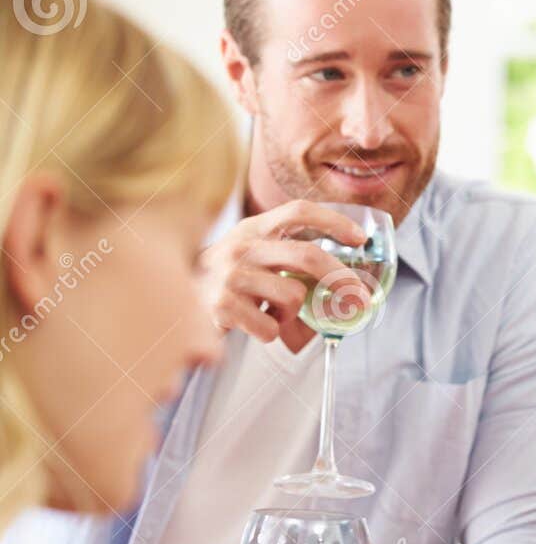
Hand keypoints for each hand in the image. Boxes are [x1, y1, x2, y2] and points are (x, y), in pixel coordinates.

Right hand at [198, 200, 366, 352]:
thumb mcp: (251, 255)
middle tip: (359, 299)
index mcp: (253, 228)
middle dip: (342, 280)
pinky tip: (253, 325)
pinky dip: (271, 332)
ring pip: (293, 296)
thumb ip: (287, 256)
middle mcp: (242, 245)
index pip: (298, 211)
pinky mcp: (222, 305)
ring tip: (272, 312)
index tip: (359, 238)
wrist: (168, 298)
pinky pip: (271, 327)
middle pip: (308, 256)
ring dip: (292, 313)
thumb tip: (343, 279)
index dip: (333, 221)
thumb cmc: (225, 279)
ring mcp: (230, 274)